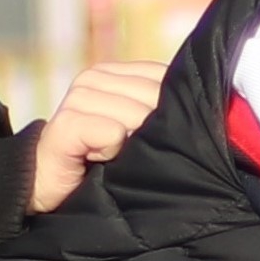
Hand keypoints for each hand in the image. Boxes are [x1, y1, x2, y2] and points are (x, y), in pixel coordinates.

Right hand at [26, 60, 165, 214]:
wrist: (53, 187)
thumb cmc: (101, 159)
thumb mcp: (136, 127)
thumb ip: (158, 107)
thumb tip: (205, 103)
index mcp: (112, 73)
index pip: (164, 76)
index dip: (172, 108)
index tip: (155, 134)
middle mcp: (93, 79)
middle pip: (154, 97)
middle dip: (154, 130)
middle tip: (131, 150)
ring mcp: (76, 98)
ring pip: (136, 116)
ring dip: (132, 145)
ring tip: (111, 155)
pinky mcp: (65, 125)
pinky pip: (112, 133)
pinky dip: (112, 150)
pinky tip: (97, 158)